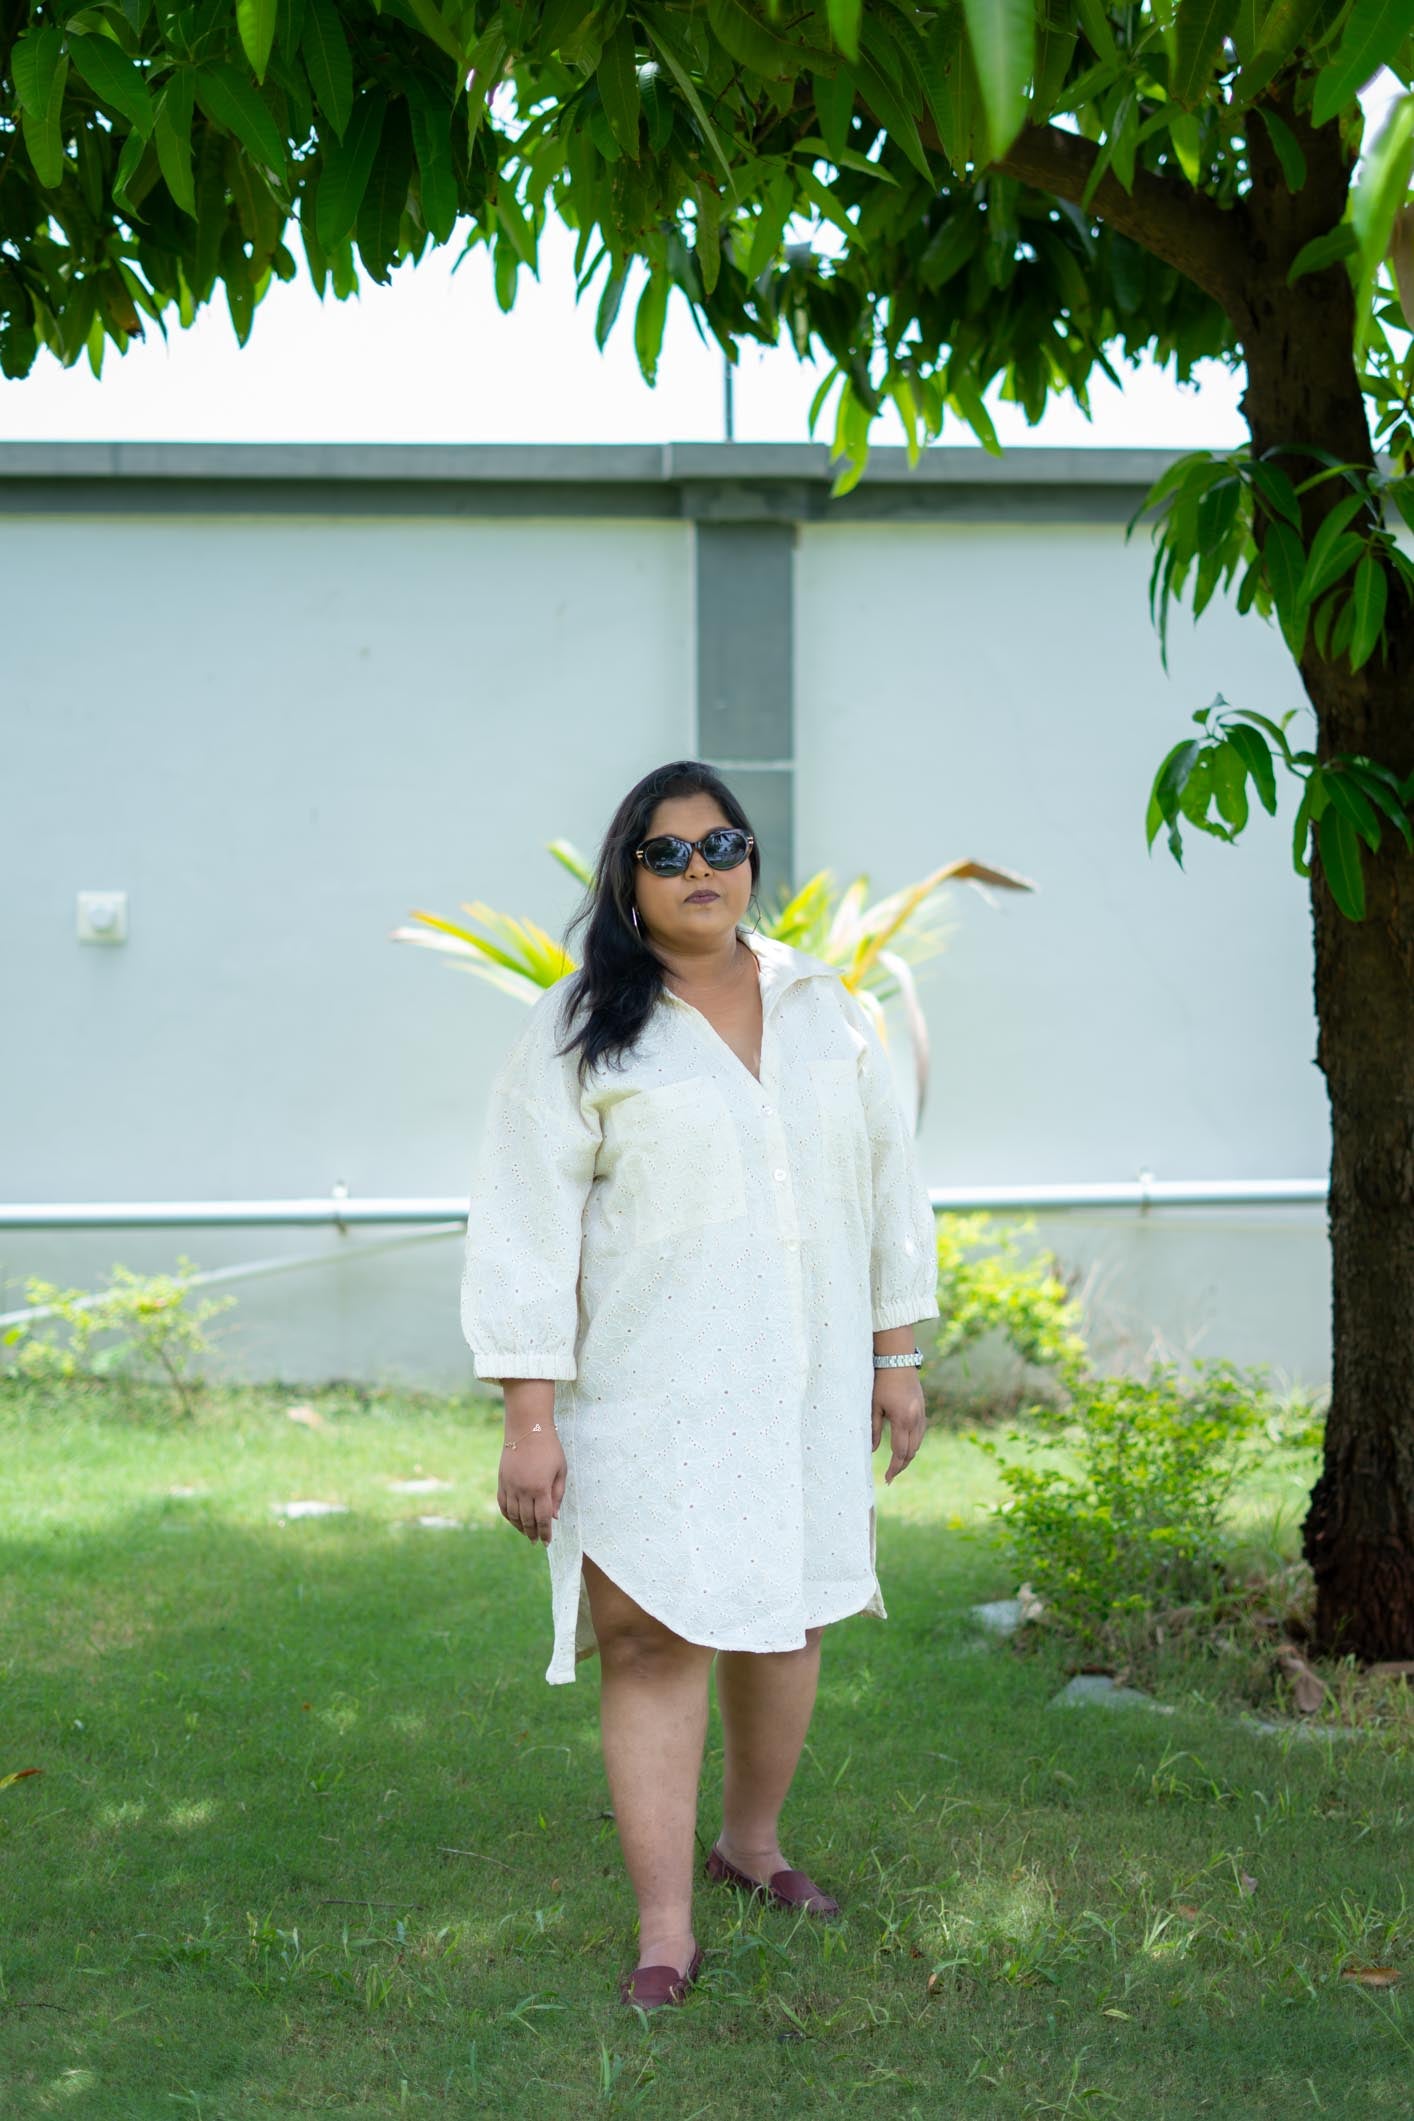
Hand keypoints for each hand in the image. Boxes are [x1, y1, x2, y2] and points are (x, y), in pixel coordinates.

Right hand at [497, 1428, 565, 1542]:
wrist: (527, 1428)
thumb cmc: (549, 1448)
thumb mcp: (561, 1470)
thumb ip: (557, 1494)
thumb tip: (554, 1517)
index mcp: (541, 1488)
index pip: (543, 1518)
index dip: (545, 1532)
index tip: (547, 1542)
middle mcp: (523, 1490)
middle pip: (527, 1520)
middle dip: (533, 1533)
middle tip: (537, 1541)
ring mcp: (510, 1486)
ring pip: (513, 1515)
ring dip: (520, 1527)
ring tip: (527, 1534)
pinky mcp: (502, 1481)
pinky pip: (503, 1504)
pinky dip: (508, 1516)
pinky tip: (514, 1520)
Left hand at [871, 1370, 925, 1483]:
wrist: (897, 1360)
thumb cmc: (882, 1382)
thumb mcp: (874, 1406)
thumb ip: (874, 1429)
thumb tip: (873, 1450)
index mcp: (903, 1420)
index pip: (900, 1452)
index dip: (894, 1468)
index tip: (887, 1478)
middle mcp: (916, 1420)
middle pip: (912, 1452)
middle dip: (901, 1466)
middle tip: (890, 1477)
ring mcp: (921, 1415)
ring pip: (918, 1443)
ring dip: (908, 1456)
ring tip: (897, 1465)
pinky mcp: (922, 1410)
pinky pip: (920, 1433)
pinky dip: (913, 1444)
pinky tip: (905, 1447)